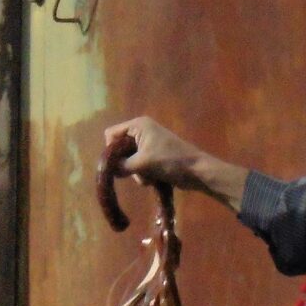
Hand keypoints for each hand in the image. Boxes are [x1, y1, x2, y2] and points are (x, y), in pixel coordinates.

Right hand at [102, 116, 249, 210]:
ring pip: (129, 161)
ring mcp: (148, 144)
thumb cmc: (170, 161)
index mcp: (138, 125)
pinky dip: (144, 175)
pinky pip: (139, 166)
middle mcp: (141, 131)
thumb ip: (121, 165)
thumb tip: (108, 170)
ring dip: (136, 172)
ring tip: (149, 176)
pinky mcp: (154, 157)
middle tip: (134, 171)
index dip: (110, 150)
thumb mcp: (141, 163)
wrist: (196, 171)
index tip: (116, 164)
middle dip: (126, 164)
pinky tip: (154, 180)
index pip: (111, 134)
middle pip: (119, 149)